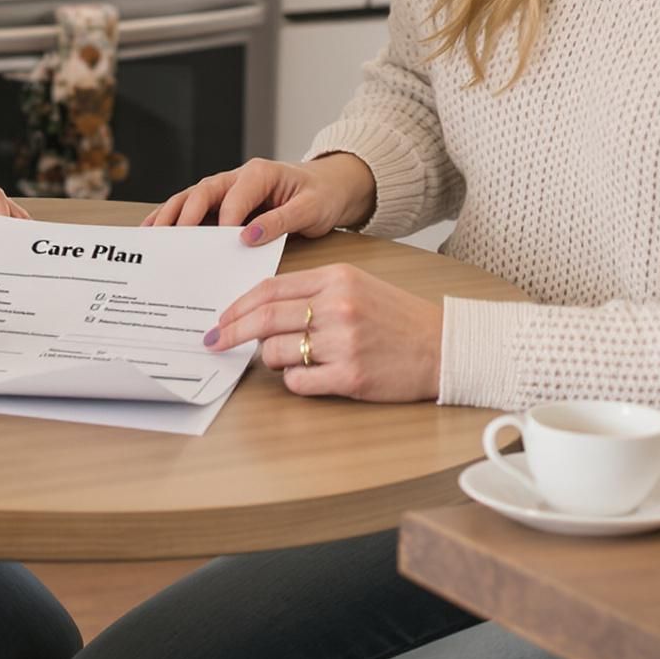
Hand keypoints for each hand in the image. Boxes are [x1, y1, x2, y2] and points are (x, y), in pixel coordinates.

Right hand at [144, 154, 376, 245]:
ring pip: (192, 197)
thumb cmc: (323, 196)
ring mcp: (228, 189)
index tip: (218, 245)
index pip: (234, 198)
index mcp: (260, 174)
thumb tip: (249, 237)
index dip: (225, 222)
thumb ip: (281, 221)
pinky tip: (155, 228)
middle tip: (170, 239)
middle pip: (204, 192)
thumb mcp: (311, 209)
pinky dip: (173, 216)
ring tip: (151, 234)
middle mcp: (239, 177)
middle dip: (185, 215)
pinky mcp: (224, 202)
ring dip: (170, 214)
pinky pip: (194, 207)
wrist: (332, 186)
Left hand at [204, 263, 439, 401]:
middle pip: (265, 318)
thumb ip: (313, 291)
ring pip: (276, 351)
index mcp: (337, 278)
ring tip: (285, 359)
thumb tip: (263, 310)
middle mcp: (338, 306)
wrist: (443, 347)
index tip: (222, 319)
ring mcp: (344, 342)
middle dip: (231, 332)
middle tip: (216, 342)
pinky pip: (299, 381)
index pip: (271, 289)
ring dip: (270, 358)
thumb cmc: (399, 319)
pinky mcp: (351, 375)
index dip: (239, 306)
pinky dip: (293, 380)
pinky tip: (306, 376)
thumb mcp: (358, 286)